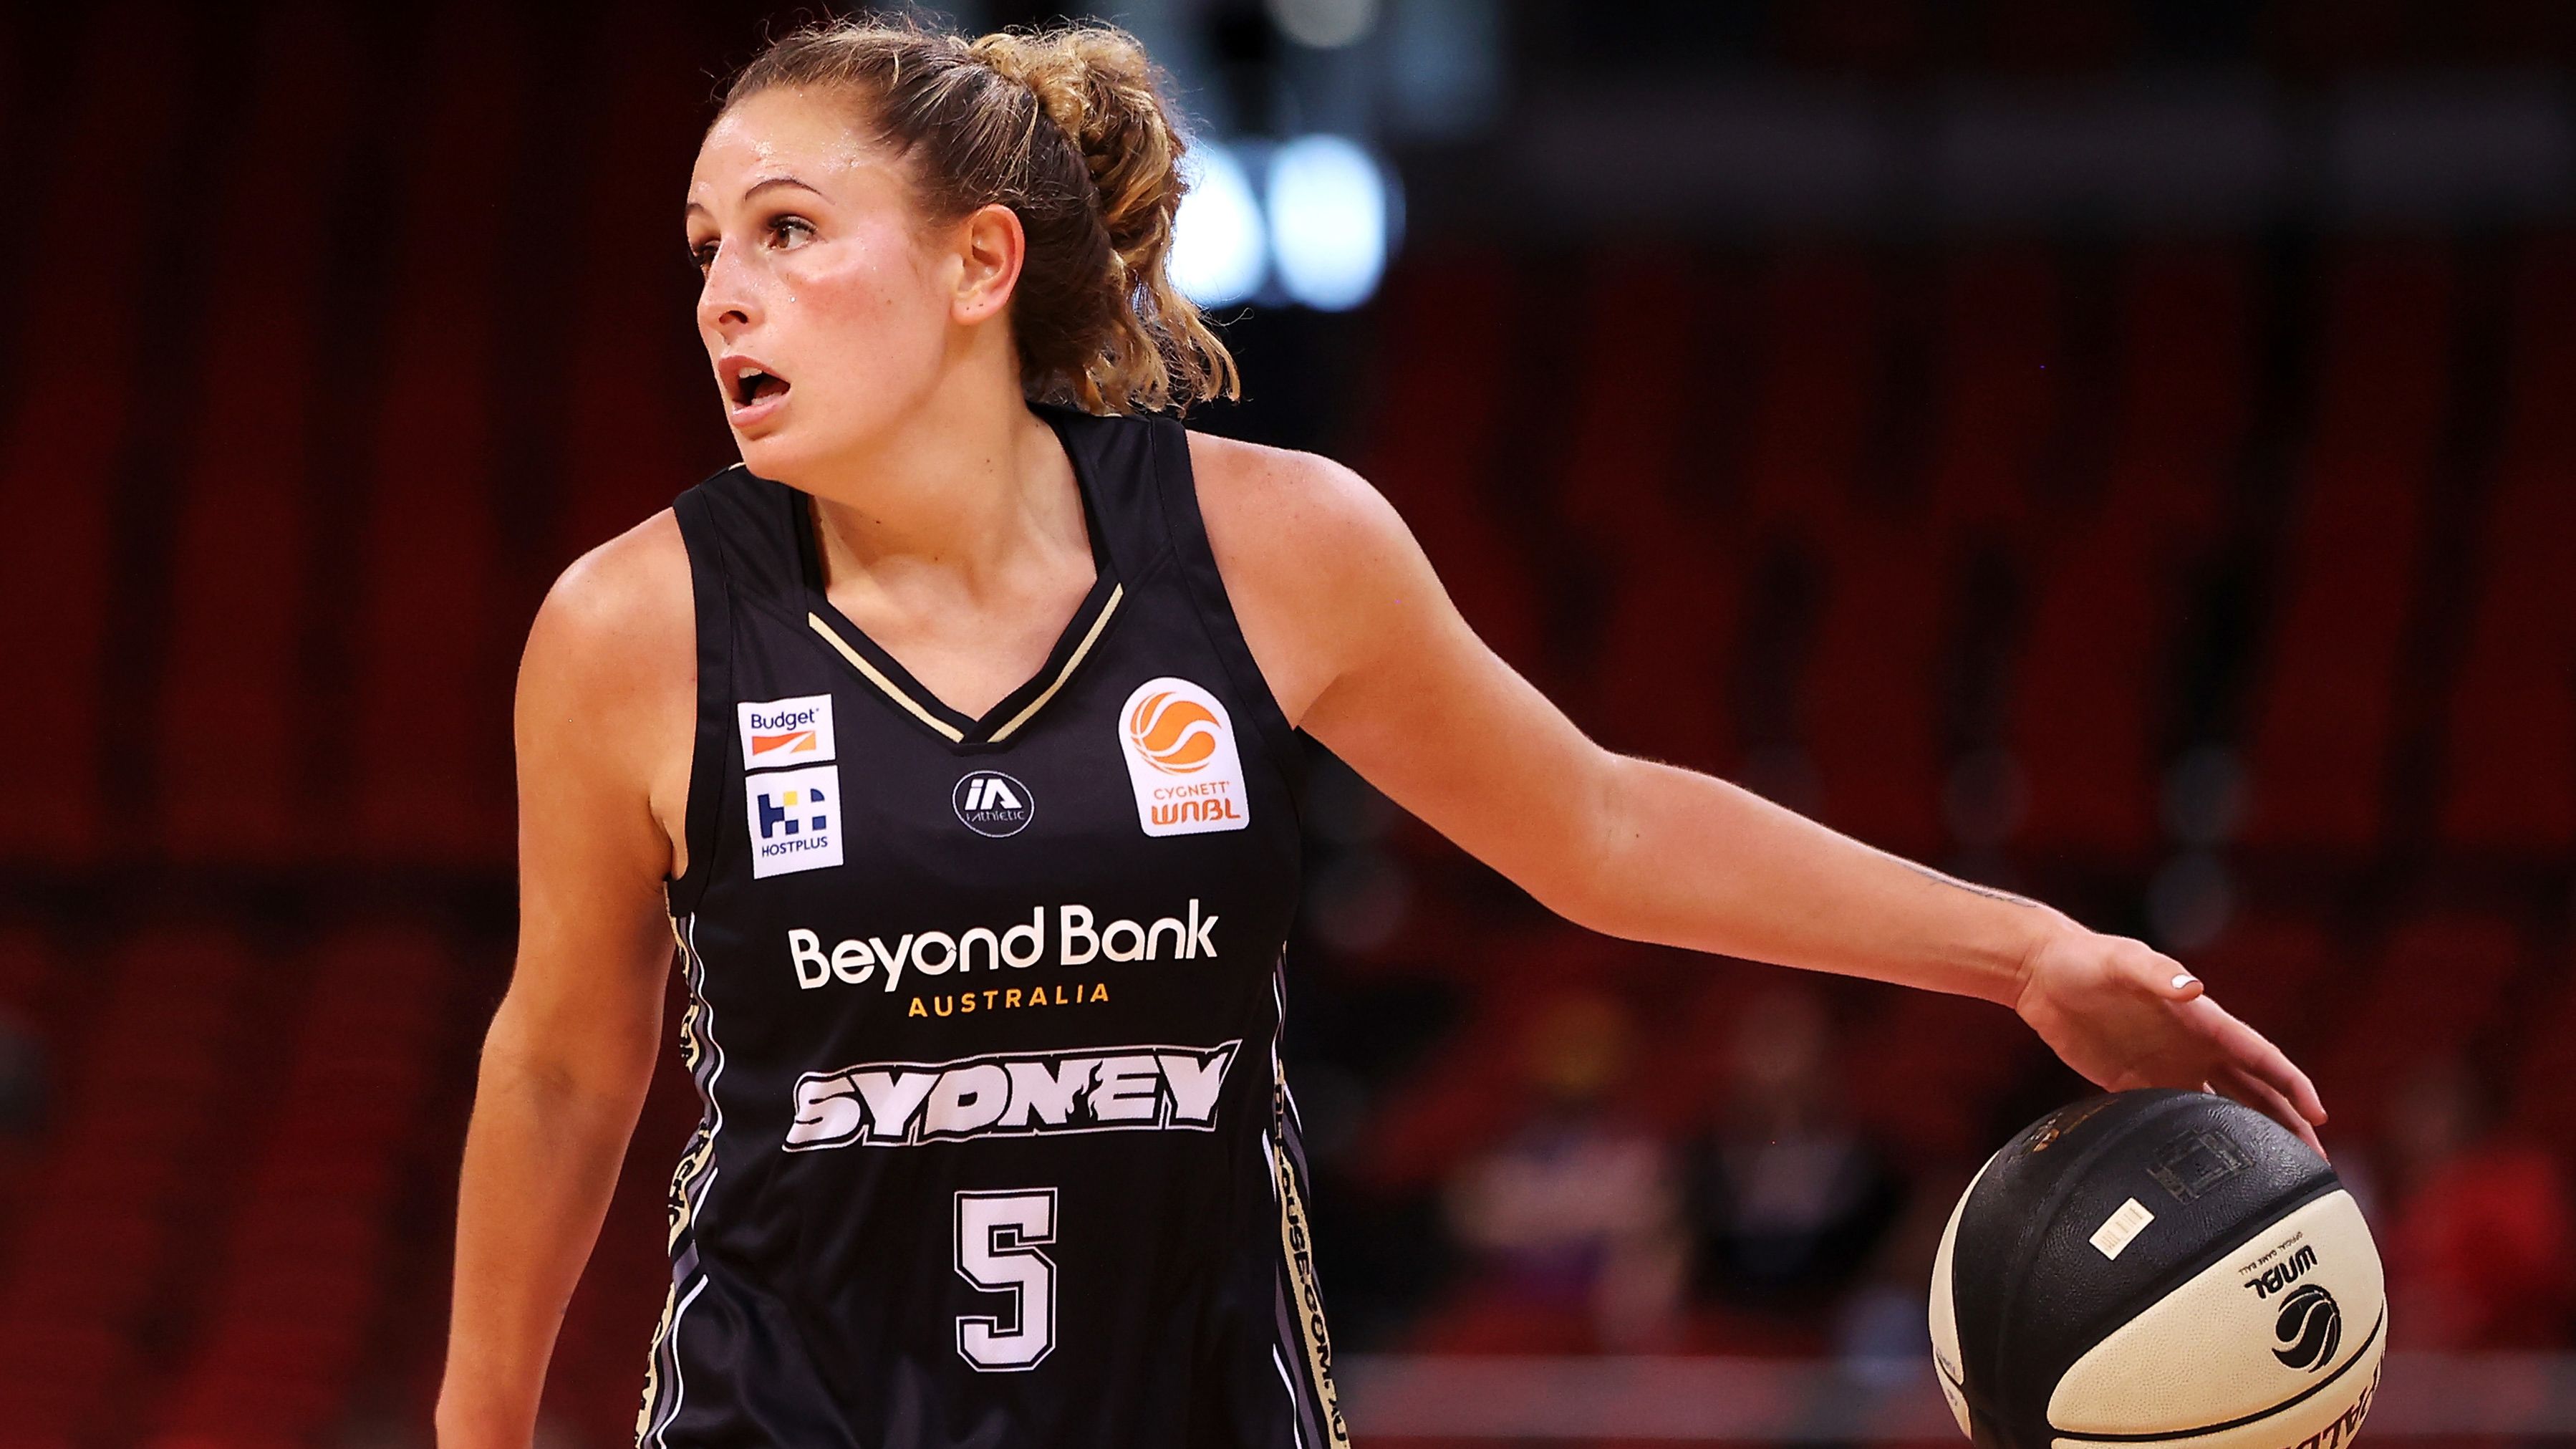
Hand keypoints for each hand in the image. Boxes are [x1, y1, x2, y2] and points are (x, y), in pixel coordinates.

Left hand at [2012, 927, 2328, 1157]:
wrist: (2042, 973)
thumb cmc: (2087, 958)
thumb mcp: (2124, 962)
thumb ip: (2158, 975)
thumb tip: (2193, 988)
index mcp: (2204, 1021)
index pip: (2262, 1057)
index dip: (2293, 1085)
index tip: (2319, 1116)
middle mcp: (2193, 1048)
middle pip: (2255, 1093)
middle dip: (2287, 1125)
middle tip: (2315, 1165)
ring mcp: (2166, 1068)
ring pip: (2220, 1111)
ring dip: (2248, 1138)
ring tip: (2274, 1175)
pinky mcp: (2132, 1083)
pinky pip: (2170, 1118)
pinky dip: (2191, 1143)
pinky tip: (2205, 1170)